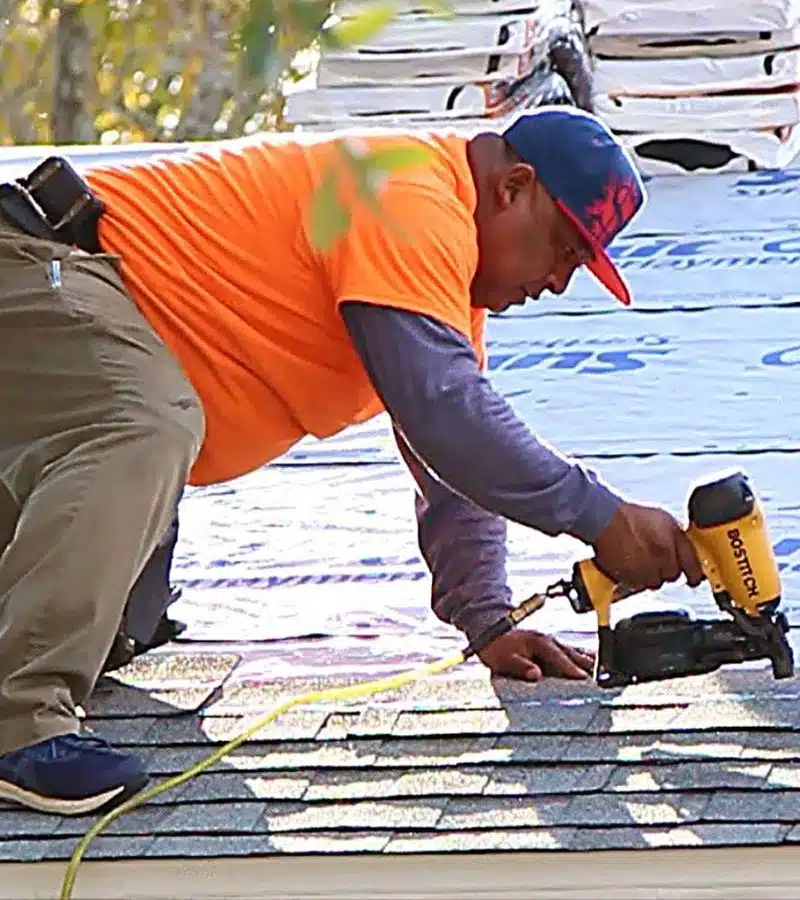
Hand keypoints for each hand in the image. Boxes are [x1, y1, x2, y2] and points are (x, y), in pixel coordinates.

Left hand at [477, 629, 594, 681]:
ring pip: (576, 652)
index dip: (572, 670)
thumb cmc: (498, 647)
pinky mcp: (552, 645)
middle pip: (574, 655)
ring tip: (605, 671)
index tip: (585, 680)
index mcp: (540, 642)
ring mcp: (552, 642)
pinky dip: (584, 657)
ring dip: (589, 662)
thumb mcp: (504, 659)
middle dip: (589, 667)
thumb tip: (535, 674)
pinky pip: (572, 651)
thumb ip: (520, 667)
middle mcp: (550, 641)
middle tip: (604, 680)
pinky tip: (594, 662)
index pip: (561, 659)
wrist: (491, 631)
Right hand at [592, 501, 704, 591]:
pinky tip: (629, 565)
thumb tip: (685, 551)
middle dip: (665, 570)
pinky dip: (634, 579)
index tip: (694, 579)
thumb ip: (677, 537)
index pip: (693, 566)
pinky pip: (638, 585)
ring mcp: (647, 567)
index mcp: (674, 538)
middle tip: (654, 560)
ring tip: (638, 561)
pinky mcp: (631, 577)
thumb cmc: (627, 516)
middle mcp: (663, 554)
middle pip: (673, 576)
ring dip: (649, 575)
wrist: (602, 520)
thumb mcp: (662, 519)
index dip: (695, 574)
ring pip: (655, 582)